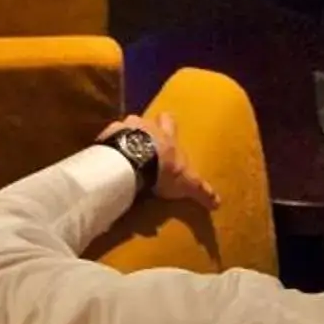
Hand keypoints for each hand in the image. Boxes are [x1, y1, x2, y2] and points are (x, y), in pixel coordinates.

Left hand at [98, 110, 219, 209]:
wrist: (134, 162)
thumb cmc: (164, 168)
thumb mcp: (187, 182)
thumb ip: (201, 190)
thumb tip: (218, 203)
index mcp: (166, 134)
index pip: (170, 120)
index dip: (168, 124)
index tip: (166, 129)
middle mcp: (146, 126)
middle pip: (144, 120)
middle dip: (143, 130)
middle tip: (141, 146)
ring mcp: (125, 128)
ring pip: (124, 127)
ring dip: (123, 138)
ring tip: (121, 155)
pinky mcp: (106, 137)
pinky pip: (106, 139)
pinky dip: (107, 148)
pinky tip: (106, 160)